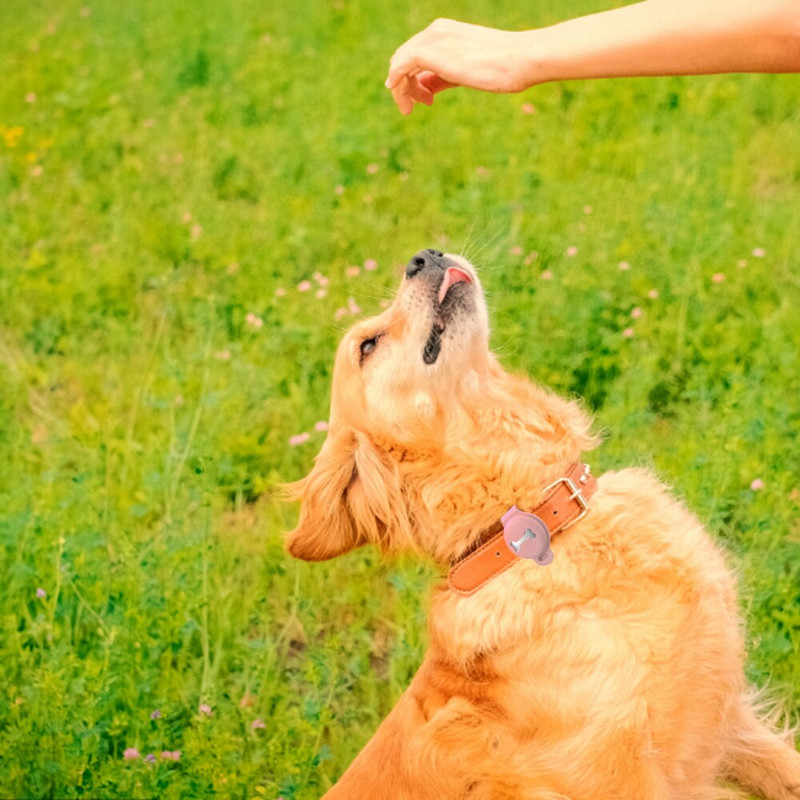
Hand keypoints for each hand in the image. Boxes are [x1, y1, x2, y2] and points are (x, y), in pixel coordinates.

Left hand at [385, 19, 535, 114]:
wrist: (519, 59)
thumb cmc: (503, 67)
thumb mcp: (467, 71)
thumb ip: (443, 77)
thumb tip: (426, 89)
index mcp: (446, 32)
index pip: (418, 54)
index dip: (415, 79)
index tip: (426, 99)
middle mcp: (436, 31)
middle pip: (405, 58)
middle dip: (406, 85)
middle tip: (414, 106)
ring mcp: (432, 39)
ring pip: (400, 63)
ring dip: (402, 89)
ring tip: (409, 109)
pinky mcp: (430, 52)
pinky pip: (400, 67)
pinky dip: (397, 85)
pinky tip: (404, 102)